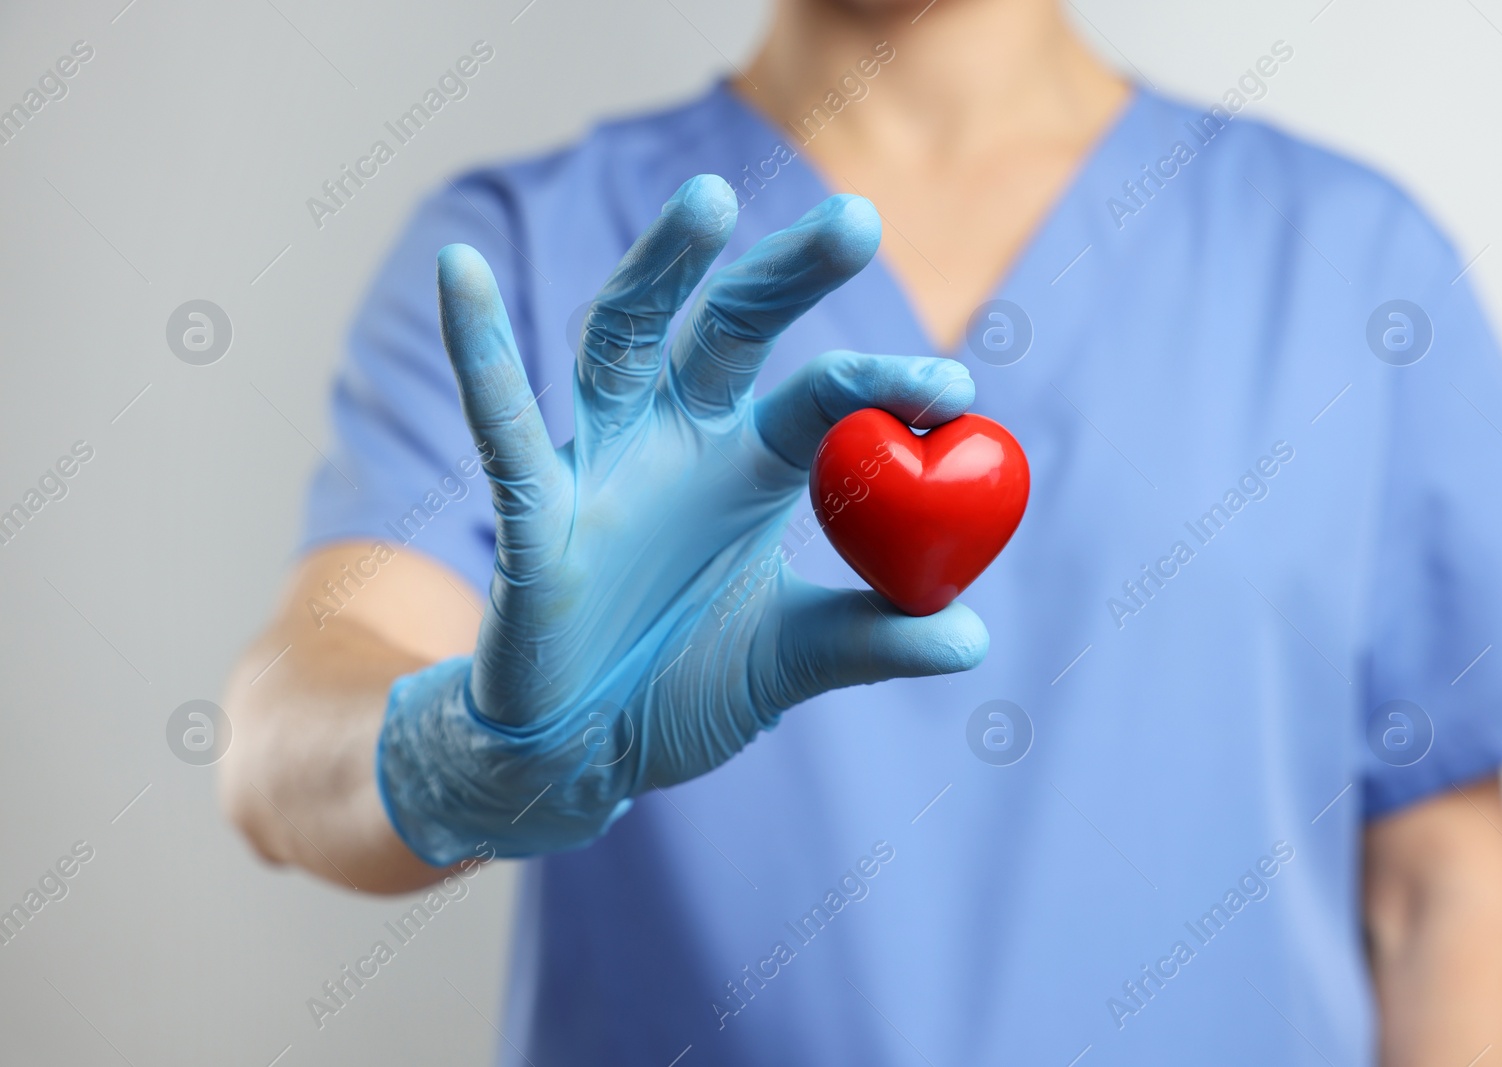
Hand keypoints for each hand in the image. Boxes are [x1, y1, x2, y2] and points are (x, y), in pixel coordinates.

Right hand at [376, 175, 987, 864]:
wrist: (577, 755)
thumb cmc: (678, 688)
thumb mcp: (790, 663)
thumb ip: (871, 639)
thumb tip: (972, 637)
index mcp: (747, 468)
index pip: (819, 402)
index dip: (881, 386)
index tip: (956, 390)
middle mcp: (675, 442)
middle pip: (731, 329)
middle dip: (788, 275)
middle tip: (859, 220)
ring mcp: (599, 464)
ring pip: (624, 342)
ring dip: (660, 269)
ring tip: (710, 201)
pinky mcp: (530, 511)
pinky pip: (503, 427)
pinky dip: (480, 350)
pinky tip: (462, 270)